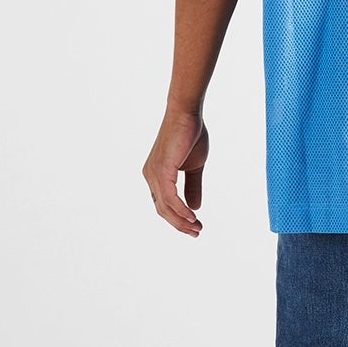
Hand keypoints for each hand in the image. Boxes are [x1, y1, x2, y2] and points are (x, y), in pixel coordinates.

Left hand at [142, 106, 207, 235]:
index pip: (164, 204)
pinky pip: (170, 198)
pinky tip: (192, 216)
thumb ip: (193, 186)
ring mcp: (154, 174)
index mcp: (156, 175)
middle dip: (180, 224)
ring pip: (165, 207)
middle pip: (162, 210)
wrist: (187, 114)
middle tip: (196, 232)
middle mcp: (151, 176)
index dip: (178, 218)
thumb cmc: (190, 135)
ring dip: (181, 221)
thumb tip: (195, 207)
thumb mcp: (194, 166)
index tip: (194, 226)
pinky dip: (181, 210)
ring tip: (196, 228)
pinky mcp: (162, 170)